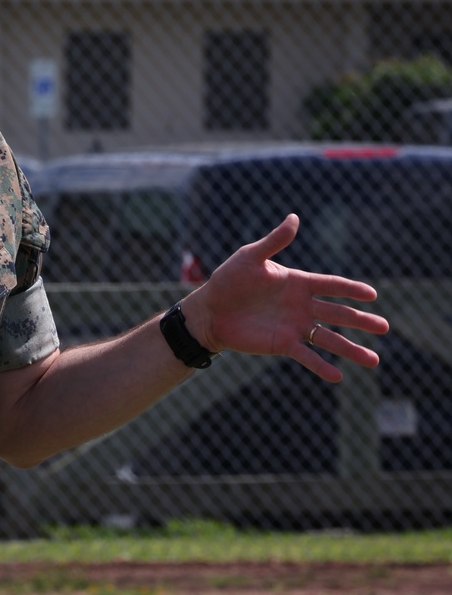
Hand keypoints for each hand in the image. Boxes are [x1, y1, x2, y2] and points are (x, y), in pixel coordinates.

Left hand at [182, 213, 388, 382]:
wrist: (209, 311)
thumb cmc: (227, 281)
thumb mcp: (250, 257)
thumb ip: (274, 241)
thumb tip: (294, 218)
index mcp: (297, 283)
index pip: (332, 285)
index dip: (352, 290)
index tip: (373, 295)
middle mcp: (301, 306)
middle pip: (338, 314)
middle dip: (361, 321)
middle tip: (385, 327)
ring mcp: (294, 327)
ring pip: (329, 339)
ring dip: (351, 349)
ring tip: (374, 360)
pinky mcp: (282, 344)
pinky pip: (306, 356)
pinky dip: (322, 366)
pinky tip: (339, 377)